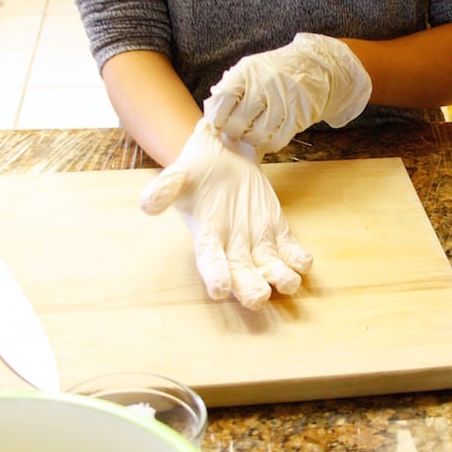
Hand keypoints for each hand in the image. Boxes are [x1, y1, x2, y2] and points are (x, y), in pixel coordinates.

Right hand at [138, 119, 312, 309]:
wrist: (222, 153)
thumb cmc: (196, 167)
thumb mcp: (178, 173)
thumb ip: (164, 189)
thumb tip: (147, 205)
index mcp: (206, 236)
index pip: (209, 261)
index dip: (214, 275)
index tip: (219, 290)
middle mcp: (232, 245)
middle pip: (242, 273)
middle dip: (250, 288)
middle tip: (259, 298)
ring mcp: (256, 240)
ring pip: (269, 266)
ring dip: (279, 276)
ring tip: (289, 282)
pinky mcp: (276, 230)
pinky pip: (288, 249)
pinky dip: (297, 257)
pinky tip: (304, 262)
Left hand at [205, 33, 371, 154]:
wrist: (317, 65)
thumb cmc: (277, 69)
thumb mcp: (252, 68)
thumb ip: (230, 86)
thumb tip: (210, 109)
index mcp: (248, 71)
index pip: (223, 100)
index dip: (216, 118)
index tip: (217, 123)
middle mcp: (265, 84)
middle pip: (238, 122)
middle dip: (232, 132)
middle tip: (234, 131)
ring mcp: (284, 101)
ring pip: (256, 135)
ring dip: (249, 140)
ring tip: (249, 135)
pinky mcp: (299, 116)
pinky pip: (276, 140)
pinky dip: (267, 144)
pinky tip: (264, 138)